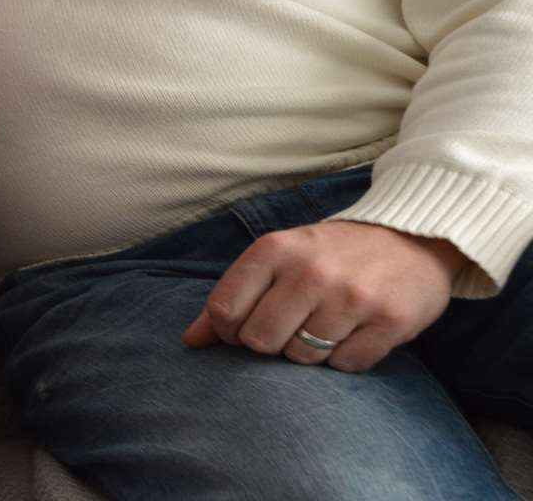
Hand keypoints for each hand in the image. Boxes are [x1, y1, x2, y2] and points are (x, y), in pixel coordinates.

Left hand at [182, 221, 465, 371]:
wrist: (413, 237)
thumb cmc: (331, 253)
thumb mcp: (278, 258)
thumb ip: (232, 296)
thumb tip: (191, 341)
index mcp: (274, 249)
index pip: (224, 310)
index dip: (229, 329)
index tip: (248, 322)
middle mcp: (311, 271)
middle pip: (260, 340)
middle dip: (269, 344)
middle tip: (289, 326)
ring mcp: (352, 297)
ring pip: (302, 357)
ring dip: (309, 352)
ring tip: (324, 325)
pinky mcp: (390, 321)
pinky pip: (346, 366)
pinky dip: (346, 358)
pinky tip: (354, 332)